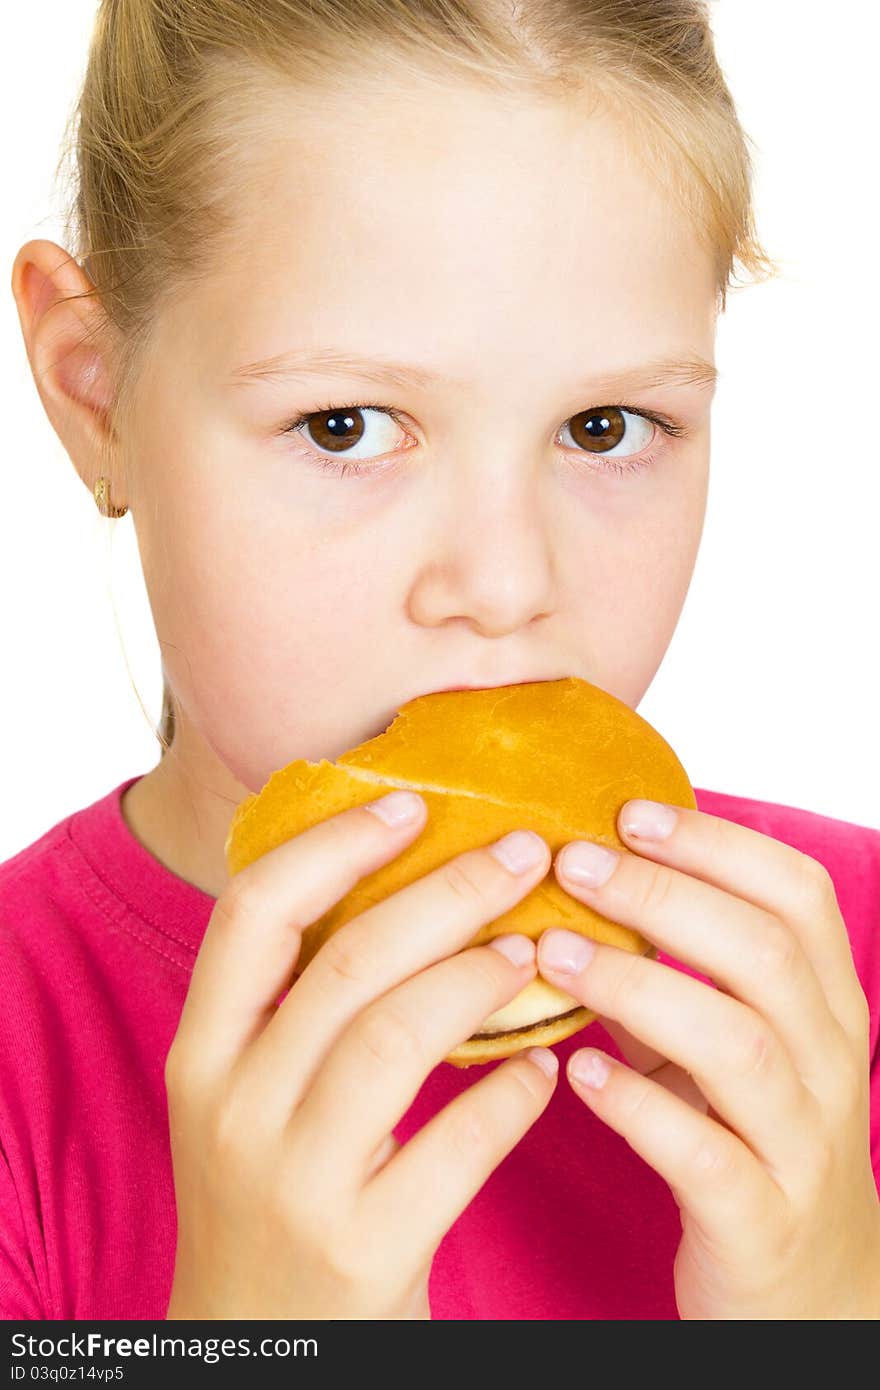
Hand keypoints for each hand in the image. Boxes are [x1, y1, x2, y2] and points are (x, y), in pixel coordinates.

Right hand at [164, 794, 557, 1319]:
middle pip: (347, 960)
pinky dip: (511, 1096)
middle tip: (522, 851)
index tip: (410, 802)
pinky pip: (456, 1149)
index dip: (334, 843)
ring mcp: (293, 1180)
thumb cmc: (269, 1196)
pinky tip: (546, 1068)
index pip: (252, 910)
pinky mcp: (362, 1248)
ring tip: (537, 949)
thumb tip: (404, 884)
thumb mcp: (248, 1096)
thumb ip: (297, 1007)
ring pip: (398, 1037)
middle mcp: (234, 1107)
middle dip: (447, 890)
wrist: (258, 1351)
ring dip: (481, 977)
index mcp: (202, 1053)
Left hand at [535, 799, 879, 1319]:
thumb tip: (583, 891)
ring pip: (738, 1046)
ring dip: (638, 986)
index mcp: (827, 1007)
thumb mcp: (732, 1049)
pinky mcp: (761, 1222)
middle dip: (663, 895)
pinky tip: (575, 1070)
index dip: (715, 844)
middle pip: (764, 953)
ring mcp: (802, 1145)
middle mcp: (829, 1065)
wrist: (811, 1298)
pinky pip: (706, 1155)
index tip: (627, 812)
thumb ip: (678, 979)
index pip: (798, 895)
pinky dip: (638, 1106)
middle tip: (570, 863)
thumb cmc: (754, 1144)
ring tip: (554, 954)